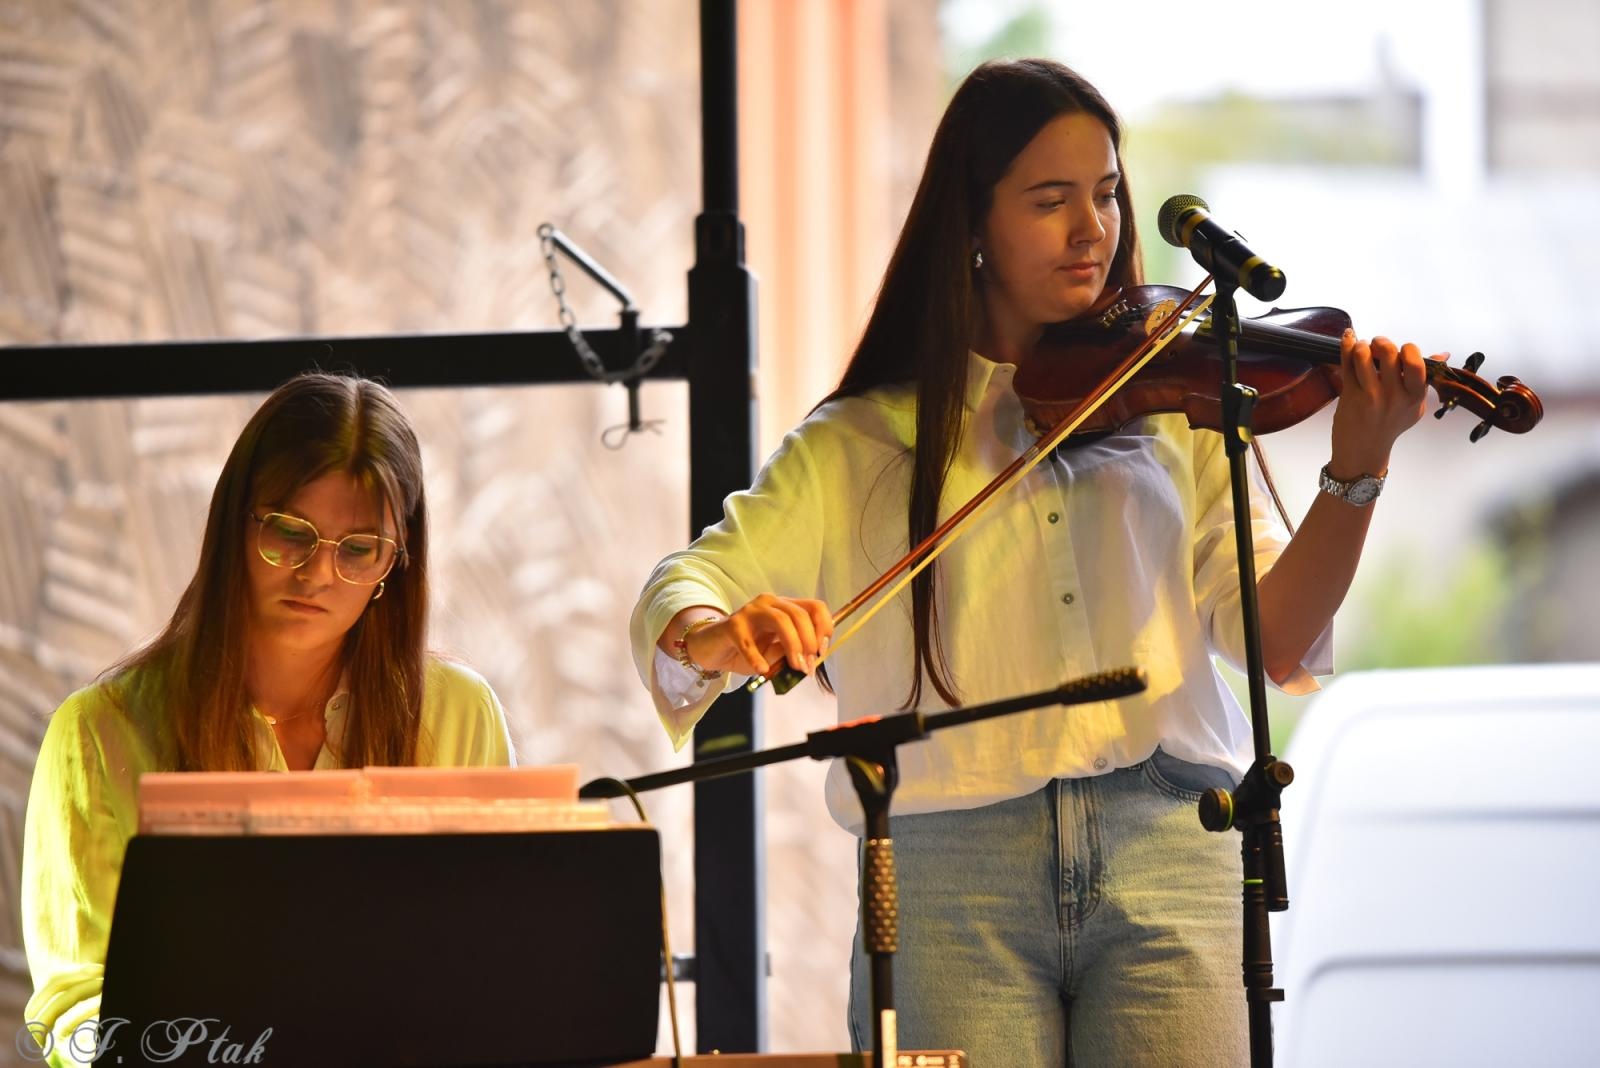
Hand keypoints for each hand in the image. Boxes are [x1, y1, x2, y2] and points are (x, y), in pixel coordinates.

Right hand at [668, 595, 833, 677]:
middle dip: (809, 641)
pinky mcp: (732, 625)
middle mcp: (769, 604)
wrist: (712, 649)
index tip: (822, 650)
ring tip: (795, 667)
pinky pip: (748, 641)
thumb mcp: (775, 653)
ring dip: (793, 645)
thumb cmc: (746, 651)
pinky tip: (762, 670)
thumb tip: (810, 659)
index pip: (814, 607)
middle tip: (808, 666)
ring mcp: (750, 612)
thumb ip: (791, 652)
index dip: (824, 627)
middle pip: (799, 614)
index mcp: (784, 607)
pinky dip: (757, 658)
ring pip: (781, 620)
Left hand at [1328, 328, 1439, 476]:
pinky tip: (1348, 338)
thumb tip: (1442, 354)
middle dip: (1382, 342)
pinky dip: (1346, 346)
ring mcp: (1370, 395)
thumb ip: (1425, 380)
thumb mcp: (1414, 406)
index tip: (1402, 350)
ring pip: (1363, 356)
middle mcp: (1393, 395)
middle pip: (1389, 354)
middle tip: (1377, 345)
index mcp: (1413, 396)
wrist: (1364, 450)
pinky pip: (1346, 364)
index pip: (1416, 363)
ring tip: (1362, 349)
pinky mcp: (1349, 395)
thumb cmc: (1389, 426)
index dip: (1408, 349)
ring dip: (1362, 345)